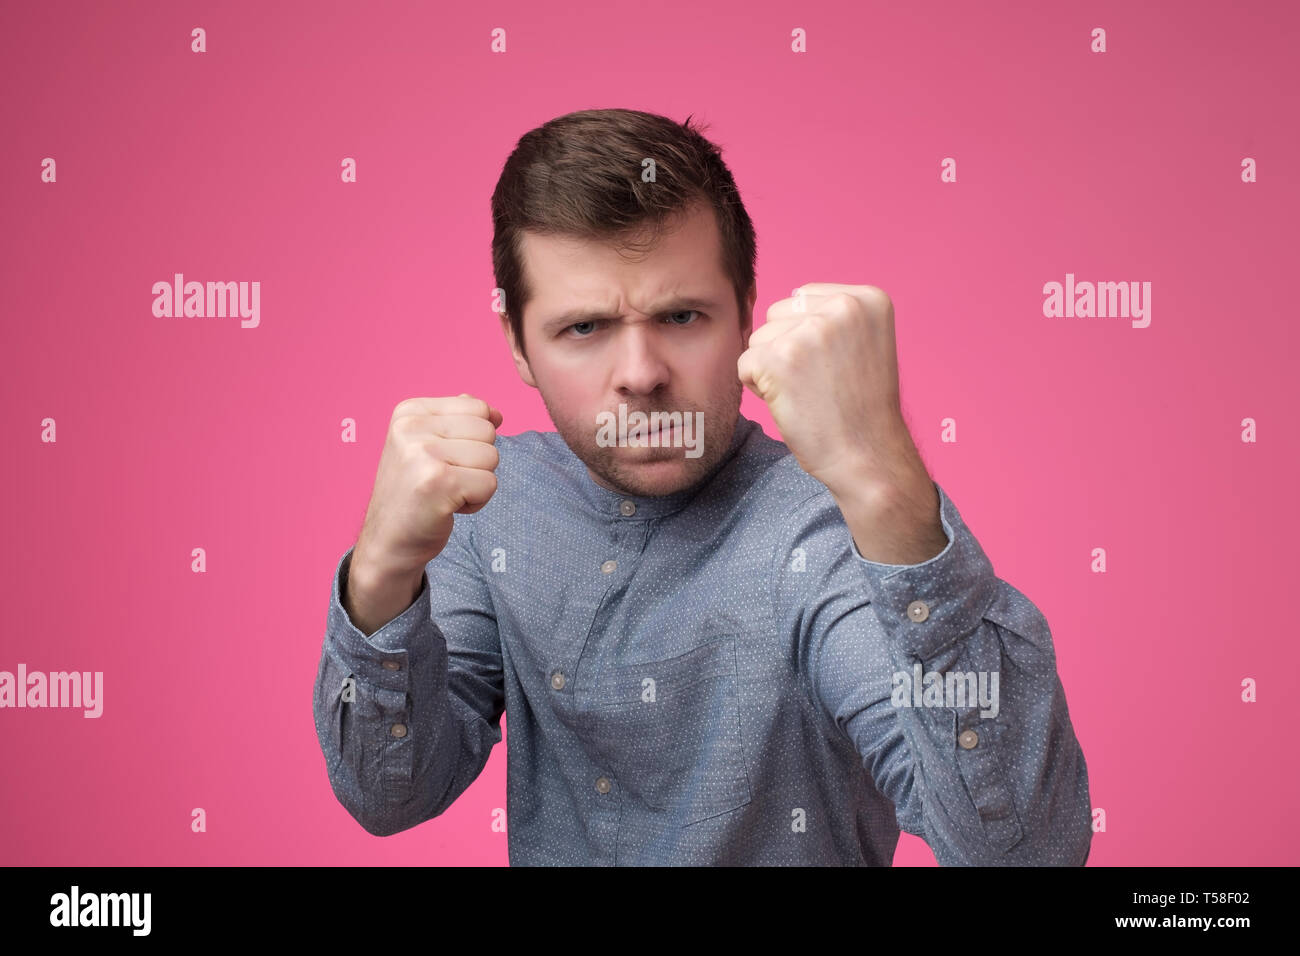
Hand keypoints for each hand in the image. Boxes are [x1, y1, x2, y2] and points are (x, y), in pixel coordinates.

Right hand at [354, 393, 502, 581]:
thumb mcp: (425, 445)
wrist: (387, 542)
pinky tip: (447, 507)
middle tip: (444, 480)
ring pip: (492, 457)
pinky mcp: (439, 482)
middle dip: (477, 461)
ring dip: (477, 482)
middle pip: (488, 432)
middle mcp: (412, 427)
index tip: (444, 459)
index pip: (478, 407)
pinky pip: (489, 484)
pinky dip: (477, 502)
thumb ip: (457, 422)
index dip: (474, 439)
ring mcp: (423, 453)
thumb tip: (495, 414)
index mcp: (409, 411)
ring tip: (445, 493)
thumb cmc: (413, 494)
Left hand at [737, 283, 921, 492]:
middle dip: (786, 349)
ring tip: (808, 394)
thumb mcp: (863, 343)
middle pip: (777, 314)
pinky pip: (745, 363)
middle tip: (820, 384)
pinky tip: (792, 403)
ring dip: (772, 369)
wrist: (868, 456)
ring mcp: (812, 329)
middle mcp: (843, 306)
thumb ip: (830, 316)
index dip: (806, 337)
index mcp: (867, 299)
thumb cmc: (861, 409)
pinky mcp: (781, 356)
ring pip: (759, 338)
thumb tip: (778, 303)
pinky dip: (759, 388)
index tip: (835, 367)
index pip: (803, 298)